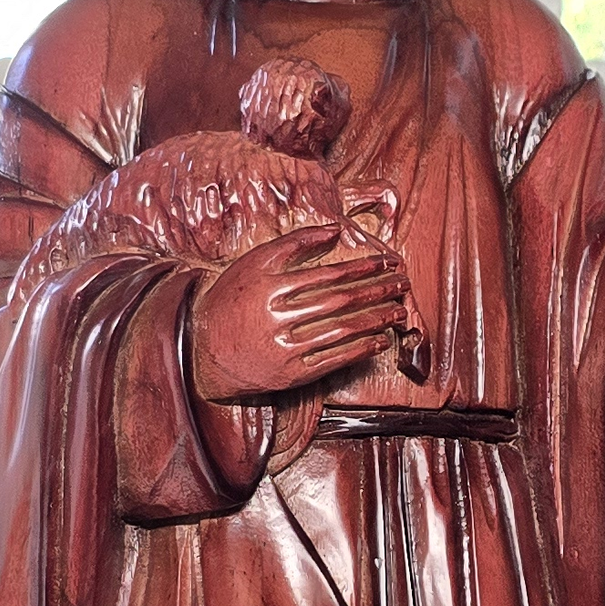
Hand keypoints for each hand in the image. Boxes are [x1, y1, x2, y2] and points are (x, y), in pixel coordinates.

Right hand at [189, 226, 409, 403]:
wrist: (202, 351)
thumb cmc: (232, 300)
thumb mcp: (253, 263)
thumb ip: (293, 243)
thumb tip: (334, 230)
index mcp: (271, 286)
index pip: (329, 274)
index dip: (363, 268)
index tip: (386, 262)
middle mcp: (279, 317)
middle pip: (341, 301)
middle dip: (377, 290)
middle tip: (402, 283)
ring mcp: (286, 348)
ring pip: (343, 330)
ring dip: (376, 319)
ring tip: (398, 310)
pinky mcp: (292, 375)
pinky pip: (335, 360)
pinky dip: (361, 350)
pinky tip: (379, 340)